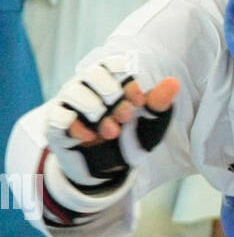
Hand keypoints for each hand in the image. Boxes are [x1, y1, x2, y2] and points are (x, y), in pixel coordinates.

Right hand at [46, 55, 180, 188]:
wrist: (107, 170)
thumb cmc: (128, 141)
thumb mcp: (147, 124)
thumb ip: (158, 104)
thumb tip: (174, 82)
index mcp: (109, 82)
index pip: (113, 65)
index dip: (126, 80)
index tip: (139, 101)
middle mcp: (86, 87)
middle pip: (94, 74)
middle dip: (113, 96)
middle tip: (126, 117)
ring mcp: (69, 104)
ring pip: (75, 92)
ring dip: (97, 112)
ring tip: (112, 131)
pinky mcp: (56, 124)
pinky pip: (61, 116)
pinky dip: (77, 126)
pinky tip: (91, 137)